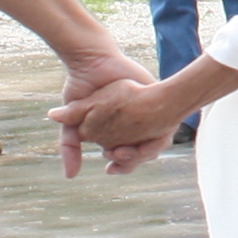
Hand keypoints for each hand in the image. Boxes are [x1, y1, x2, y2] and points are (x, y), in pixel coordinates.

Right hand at [49, 49, 166, 173]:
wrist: (93, 61)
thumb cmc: (81, 88)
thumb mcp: (73, 122)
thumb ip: (70, 147)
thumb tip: (70, 176)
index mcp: (117, 131)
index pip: (126, 157)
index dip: (121, 165)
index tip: (110, 169)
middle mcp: (134, 123)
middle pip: (143, 151)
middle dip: (133, 159)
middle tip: (119, 157)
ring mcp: (146, 110)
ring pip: (156, 139)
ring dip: (146, 149)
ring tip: (127, 149)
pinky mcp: (155, 95)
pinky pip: (166, 119)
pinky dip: (158, 131)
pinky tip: (145, 136)